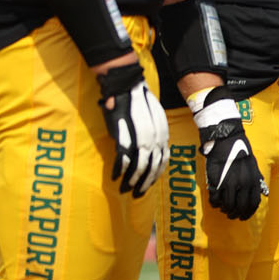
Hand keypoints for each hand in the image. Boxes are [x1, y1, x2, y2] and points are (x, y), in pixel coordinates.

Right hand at [97, 61, 169, 196]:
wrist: (126, 86)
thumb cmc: (137, 102)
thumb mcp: (154, 120)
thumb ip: (154, 135)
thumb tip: (150, 150)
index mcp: (163, 135)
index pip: (163, 160)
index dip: (156, 174)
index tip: (150, 184)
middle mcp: (156, 139)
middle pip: (153, 167)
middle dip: (145, 182)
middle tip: (137, 194)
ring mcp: (140, 138)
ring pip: (139, 166)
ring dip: (132, 179)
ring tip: (126, 188)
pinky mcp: (125, 136)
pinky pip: (123, 158)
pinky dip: (120, 169)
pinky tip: (115, 176)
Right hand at [189, 86, 266, 220]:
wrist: (226, 138)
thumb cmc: (241, 150)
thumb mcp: (253, 165)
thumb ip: (258, 180)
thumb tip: (264, 192)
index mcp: (253, 181)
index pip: (253, 204)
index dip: (248, 213)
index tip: (244, 216)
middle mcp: (242, 184)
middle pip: (240, 207)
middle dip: (236, 214)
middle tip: (232, 215)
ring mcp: (229, 183)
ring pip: (228, 205)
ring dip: (225, 210)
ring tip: (223, 209)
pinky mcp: (216, 180)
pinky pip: (215, 199)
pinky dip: (215, 204)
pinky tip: (215, 202)